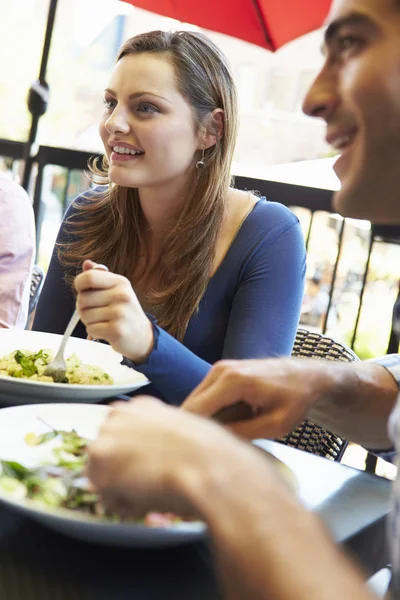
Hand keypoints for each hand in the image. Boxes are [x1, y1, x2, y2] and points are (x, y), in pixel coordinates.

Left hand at [74, 260, 153, 362]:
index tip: (84, 291)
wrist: (142, 336)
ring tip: (103, 322)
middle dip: (83, 308)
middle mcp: (122, 295)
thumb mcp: (116, 290)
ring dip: (88, 321)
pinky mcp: (117, 330)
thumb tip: (86, 263)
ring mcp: (120, 313)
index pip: (88, 277)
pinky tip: (105, 331)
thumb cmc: (124, 311)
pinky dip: (93, 332)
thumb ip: (100, 276)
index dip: (79, 285)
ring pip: (85, 315)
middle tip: (96, 312)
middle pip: (82, 298)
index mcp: (120, 282)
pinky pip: (90, 329)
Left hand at [87, 396, 268, 517]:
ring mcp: (106, 436)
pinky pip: (106, 497)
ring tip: (152, 493)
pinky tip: (147, 500)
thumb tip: (151, 460)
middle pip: (106, 455)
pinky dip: (124, 506)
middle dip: (122, 475)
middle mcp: (118, 415)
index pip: (120, 438)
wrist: (208, 466)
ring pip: (101, 477)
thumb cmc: (209, 455)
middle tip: (149, 486)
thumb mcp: (184, 435)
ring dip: (123, 491)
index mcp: (140, 406)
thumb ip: (158, 440)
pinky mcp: (100, 462)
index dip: (132, 460)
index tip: (149, 469)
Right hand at [182, 358, 332, 439]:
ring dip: (205, 421)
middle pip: (190, 406)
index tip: (196, 455)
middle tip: (213, 449)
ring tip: (227, 435)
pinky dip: (212, 413)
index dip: (192, 435)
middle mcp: (220, 370)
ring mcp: (219, 368)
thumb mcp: (275, 425)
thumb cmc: (297, 400)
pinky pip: (205, 397)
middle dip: (197, 429)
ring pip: (195, 402)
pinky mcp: (221, 372)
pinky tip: (231, 423)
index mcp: (233, 381)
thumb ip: (243, 433)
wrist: (309, 376)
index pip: (195, 411)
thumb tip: (213, 442)